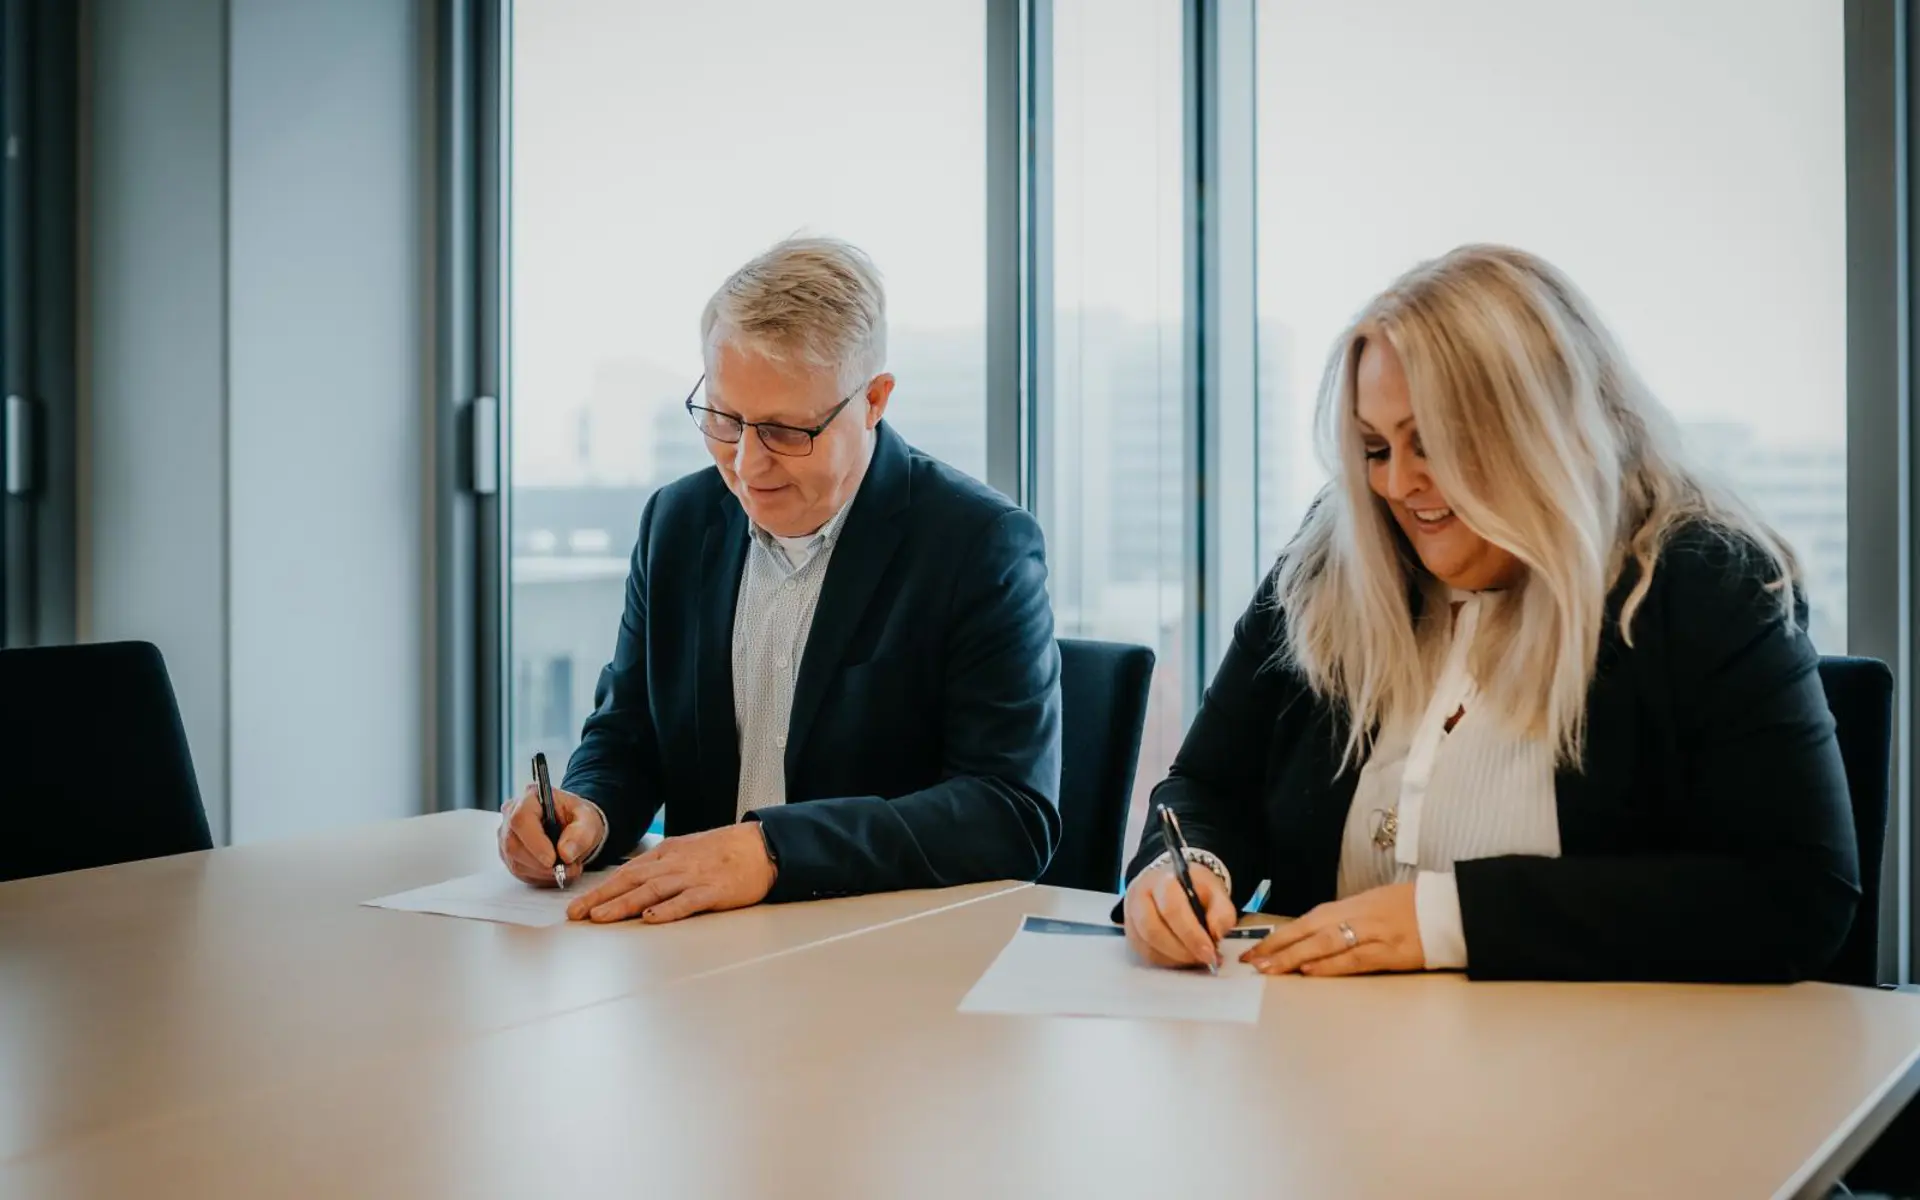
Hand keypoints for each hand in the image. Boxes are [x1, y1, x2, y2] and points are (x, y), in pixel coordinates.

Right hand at [497, 784, 603, 887]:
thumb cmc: (578, 818)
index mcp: (530, 798)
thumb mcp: (589, 820)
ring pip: (516, 862)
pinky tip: (555, 870)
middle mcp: (511, 814)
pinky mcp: (508, 855)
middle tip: (568, 868)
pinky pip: (519, 872)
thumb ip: (581, 833)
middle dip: (542, 863)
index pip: (521, 819)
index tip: (553, 860)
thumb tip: (565, 853)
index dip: (535, 843)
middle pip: (514, 845)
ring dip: (544, 872)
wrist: (574, 827)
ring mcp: (506, 836)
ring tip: (566, 868)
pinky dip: (540, 876)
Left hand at [566, 823, 775, 923]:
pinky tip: (650, 918)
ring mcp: (694, 877)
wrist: (763, 846)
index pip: (627, 872)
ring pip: (652, 891)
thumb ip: (663, 866)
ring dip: (624, 904)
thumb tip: (635, 884)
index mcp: (668, 853)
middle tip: (577, 914)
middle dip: (602, 898)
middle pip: (632, 880)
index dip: (601, 889)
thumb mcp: (688, 851)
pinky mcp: (714, 891)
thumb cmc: (726, 851)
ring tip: (601, 918)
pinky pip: (687, 901)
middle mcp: (675, 863)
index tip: (580, 905)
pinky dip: (667, 910)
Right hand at [1122, 863, 1237, 968]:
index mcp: (1161, 881)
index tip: (1210, 952)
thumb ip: (1222, 911)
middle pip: (1153, 931)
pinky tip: (1183, 958)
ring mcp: (1131, 917)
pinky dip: (1167, 962)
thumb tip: (1216, 934)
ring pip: (1148, 947)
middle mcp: (1139, 897)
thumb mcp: (1215, 891)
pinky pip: (1146, 955)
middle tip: (1205, 960)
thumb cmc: (1194, 888)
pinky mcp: (1131, 935)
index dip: (1191, 935)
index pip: (1171, 909)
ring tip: (1197, 958)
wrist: (1173, 883)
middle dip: (1182, 951)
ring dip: (1176, 959)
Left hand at [1241, 882, 1423, 975]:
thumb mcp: (1372, 905)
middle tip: (1252, 962)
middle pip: (1308, 931)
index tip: (1255, 948)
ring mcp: (1372, 935)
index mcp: (1349, 906)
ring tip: (1271, 969)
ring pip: (1325, 945)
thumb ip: (1345, 920)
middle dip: (1277, 947)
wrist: (1448, 908)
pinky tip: (1310, 971)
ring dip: (1294, 957)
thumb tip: (1316, 935)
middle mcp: (1356, 917)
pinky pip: (1353, 959)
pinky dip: (1330, 965)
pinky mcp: (1389, 953)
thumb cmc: (1410, 907)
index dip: (1278, 935)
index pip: (1305, 921)